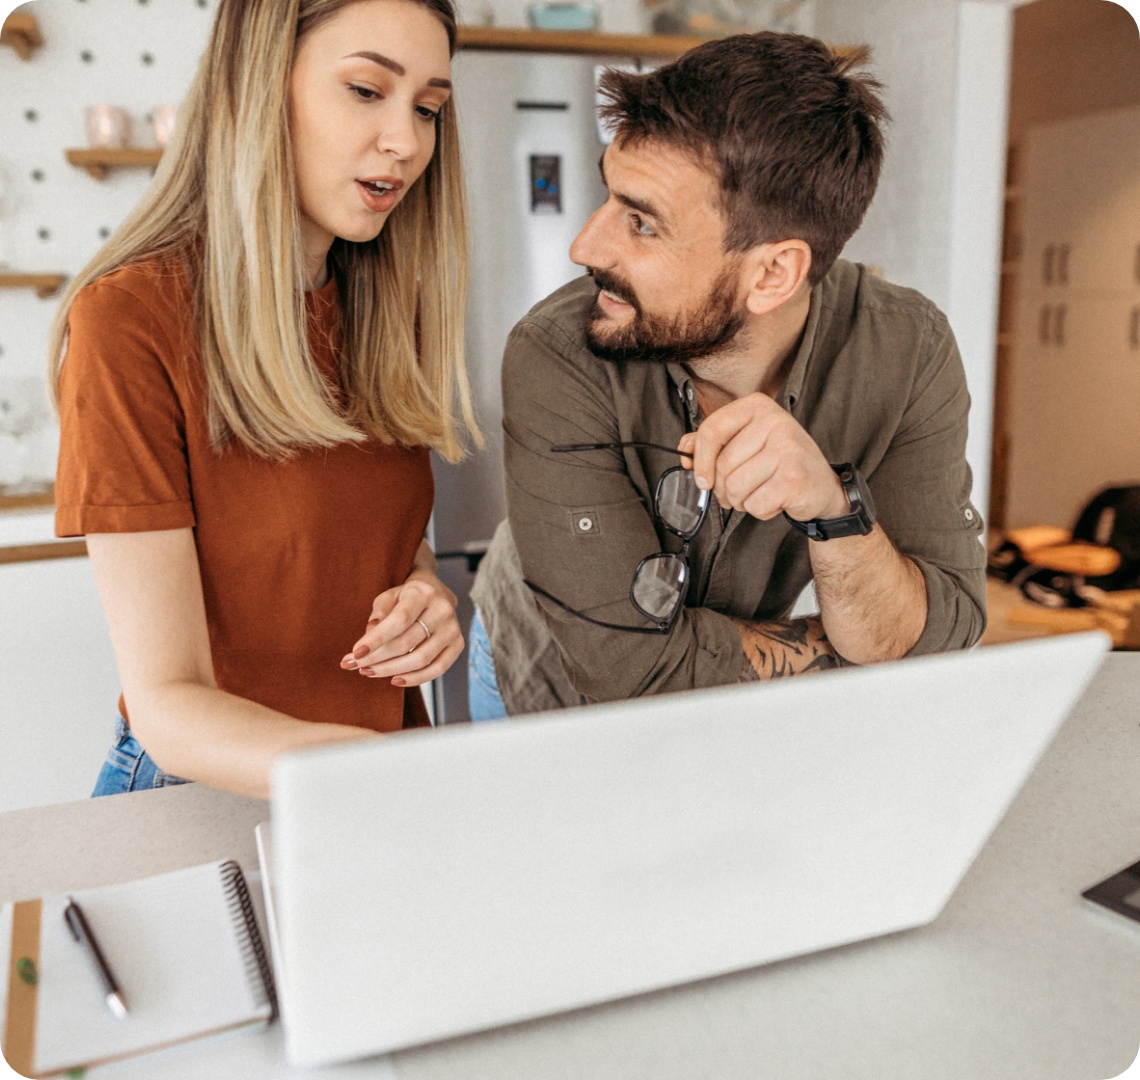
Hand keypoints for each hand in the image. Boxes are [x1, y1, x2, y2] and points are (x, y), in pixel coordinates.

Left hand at [340, 567, 462, 687]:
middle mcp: (443, 609)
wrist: (435, 593)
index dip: (377, 639)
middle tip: (355, 664)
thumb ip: (378, 613)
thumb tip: (369, 634)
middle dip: (377, 658)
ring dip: (391, 670)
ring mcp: (453, 628)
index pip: (399, 620)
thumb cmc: (405, 597)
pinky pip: (437, 669)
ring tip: (368, 672)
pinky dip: (415, 678)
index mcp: (423, 592)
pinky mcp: (458, 644)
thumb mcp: (388, 596)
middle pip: (407, 642)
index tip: (355, 653)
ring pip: (421, 659)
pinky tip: (395, 680)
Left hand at [678, 393, 848, 522]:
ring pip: (735, 487)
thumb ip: (712, 442)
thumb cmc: (780, 463)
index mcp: (758, 406)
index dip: (700, 459)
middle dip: (724, 488)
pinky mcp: (794, 478)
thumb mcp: (747, 443)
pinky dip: (760, 511)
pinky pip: (754, 504)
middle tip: (739, 491)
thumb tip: (685, 450)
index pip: (711, 430)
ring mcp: (787, 449)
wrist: (822, 486)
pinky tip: (776, 500)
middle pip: (722, 464)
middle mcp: (775, 421)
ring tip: (761, 492)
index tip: (702, 478)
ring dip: (742, 501)